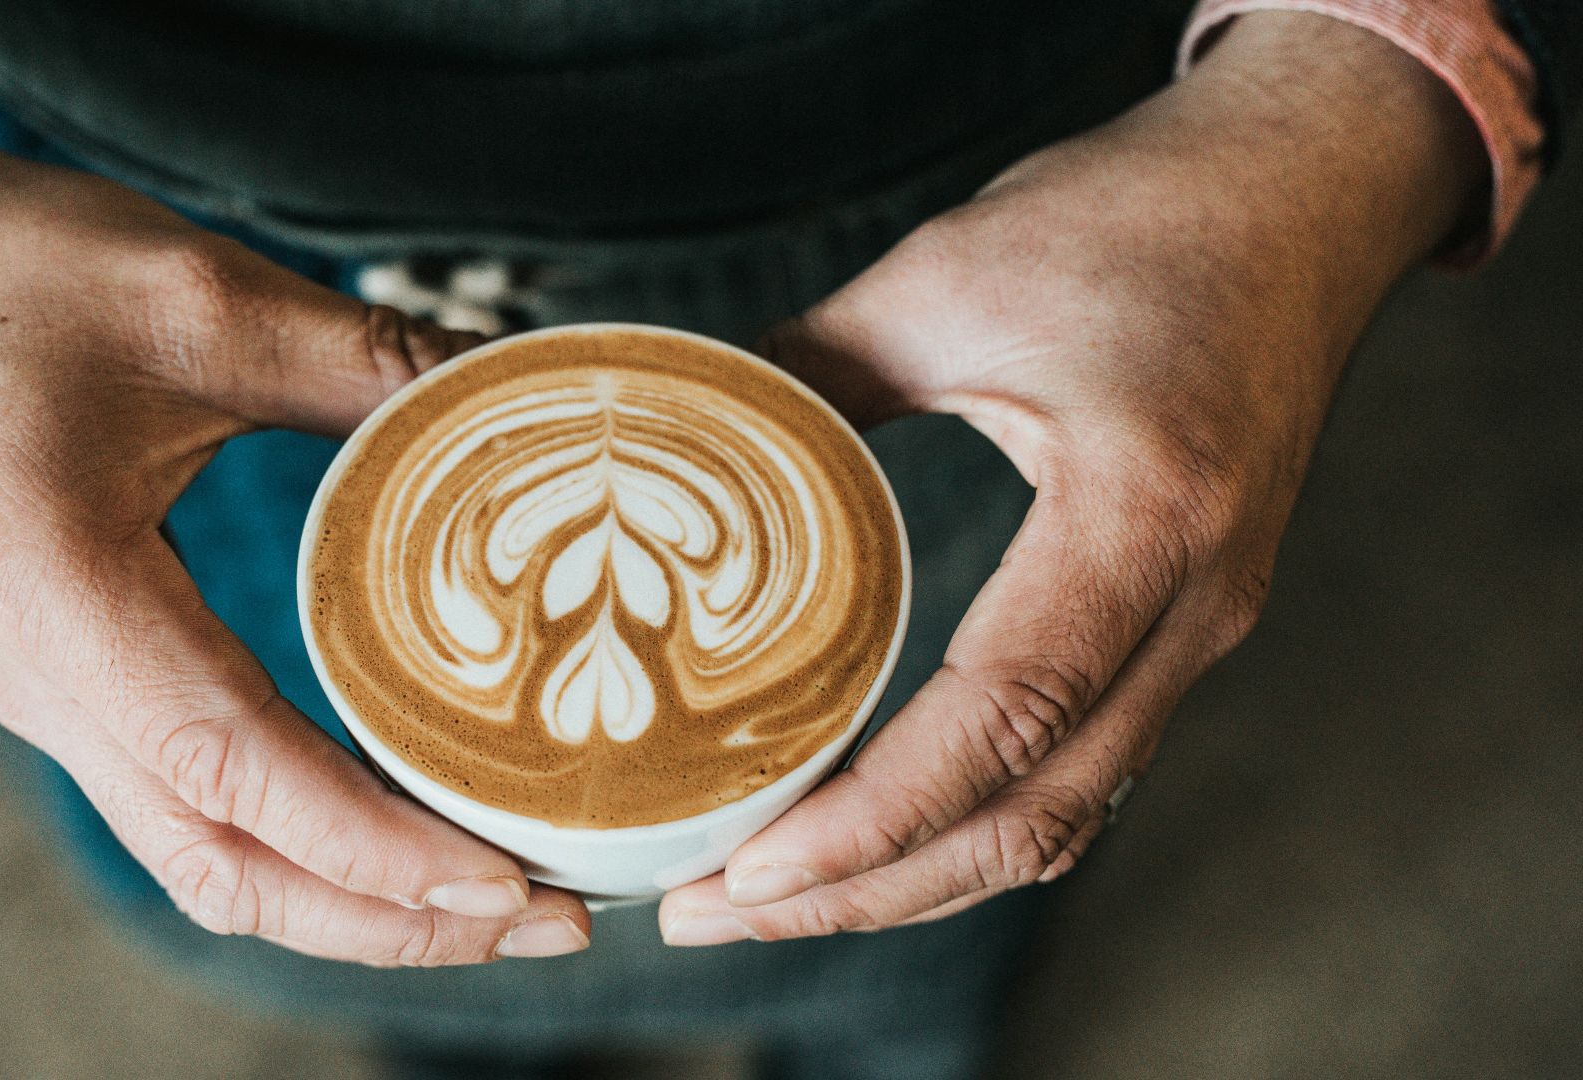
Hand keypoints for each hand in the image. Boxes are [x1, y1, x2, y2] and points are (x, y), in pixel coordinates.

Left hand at [660, 12, 1484, 943]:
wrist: (1300, 194)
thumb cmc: (1143, 217)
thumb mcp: (950, 276)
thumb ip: (808, 370)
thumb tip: (678, 442)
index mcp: (1143, 513)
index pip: (1007, 716)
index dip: (874, 816)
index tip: (749, 866)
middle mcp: (1194, 601)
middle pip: (1033, 814)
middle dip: (867, 890)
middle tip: (713, 913)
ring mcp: (1201, 626)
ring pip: (1063, 816)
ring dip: (916, 878)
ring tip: (773, 897)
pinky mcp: (1181, 625)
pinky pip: (1082, 769)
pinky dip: (972, 826)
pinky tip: (878, 833)